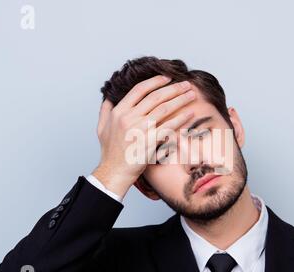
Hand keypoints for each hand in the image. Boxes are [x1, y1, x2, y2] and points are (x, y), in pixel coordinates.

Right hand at [92, 75, 195, 198]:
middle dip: (173, 88)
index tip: (167, 78)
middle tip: (186, 84)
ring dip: (180, 99)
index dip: (155, 81)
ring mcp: (140, 129)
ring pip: (164, 108)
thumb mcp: (101, 128)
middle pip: (155, 97)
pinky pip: (169, 126)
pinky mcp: (150, 141)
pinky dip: (181, 118)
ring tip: (191, 94)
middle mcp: (129, 117)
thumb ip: (105, 110)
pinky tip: (190, 113)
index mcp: (119, 111)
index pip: (140, 90)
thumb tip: (108, 97)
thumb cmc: (110, 152)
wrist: (114, 172)